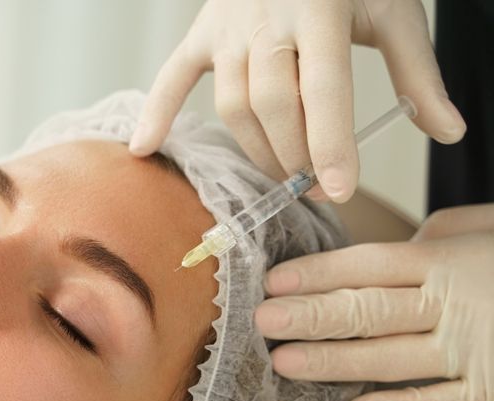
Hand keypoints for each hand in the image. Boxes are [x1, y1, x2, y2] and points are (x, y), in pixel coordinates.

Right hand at [129, 0, 465, 202]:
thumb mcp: (394, 12)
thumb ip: (417, 73)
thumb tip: (448, 130)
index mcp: (321, 8)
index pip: (324, 88)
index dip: (331, 144)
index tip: (338, 189)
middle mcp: (267, 18)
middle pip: (272, 105)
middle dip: (295, 155)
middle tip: (316, 187)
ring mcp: (227, 27)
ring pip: (232, 105)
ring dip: (258, 149)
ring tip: (284, 174)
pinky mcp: (202, 34)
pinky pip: (171, 78)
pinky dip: (157, 114)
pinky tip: (145, 149)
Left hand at [254, 203, 493, 400]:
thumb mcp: (484, 231)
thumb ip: (434, 239)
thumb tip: (387, 251)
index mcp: (446, 259)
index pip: (369, 264)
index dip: (319, 272)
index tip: (273, 280)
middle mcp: (454, 302)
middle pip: (369, 309)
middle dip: (311, 315)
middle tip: (261, 321)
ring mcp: (474, 348)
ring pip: (391, 358)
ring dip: (335, 362)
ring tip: (285, 363)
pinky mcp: (492, 389)